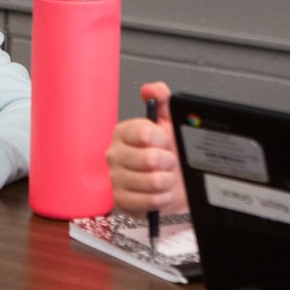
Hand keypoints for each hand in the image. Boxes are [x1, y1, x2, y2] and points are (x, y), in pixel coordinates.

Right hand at [106, 82, 187, 214]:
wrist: (174, 184)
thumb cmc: (169, 153)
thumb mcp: (169, 123)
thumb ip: (163, 100)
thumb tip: (150, 89)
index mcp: (124, 133)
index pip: (144, 132)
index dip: (162, 138)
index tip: (165, 140)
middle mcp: (115, 155)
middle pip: (149, 159)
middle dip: (168, 161)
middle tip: (167, 161)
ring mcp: (116, 178)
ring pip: (151, 181)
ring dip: (166, 180)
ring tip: (165, 177)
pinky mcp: (121, 200)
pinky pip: (148, 201)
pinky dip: (161, 198)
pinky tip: (160, 192)